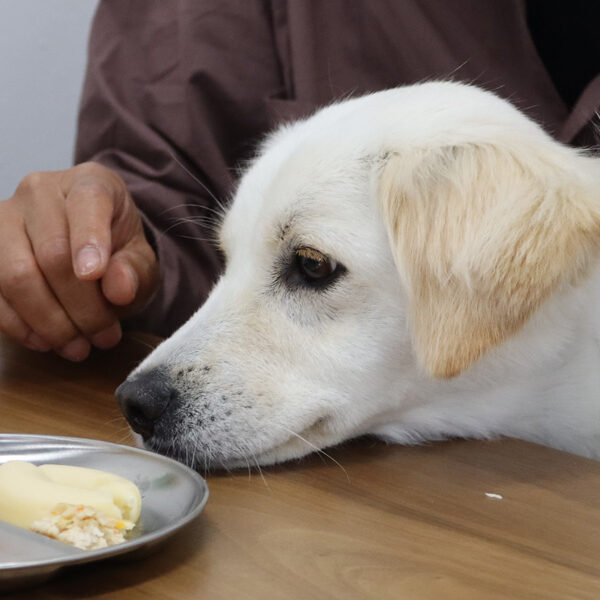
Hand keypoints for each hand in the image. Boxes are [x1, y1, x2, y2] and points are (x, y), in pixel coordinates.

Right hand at [0, 162, 158, 360]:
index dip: (89, 240)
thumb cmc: (118, 253)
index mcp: (90, 183)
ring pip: (15, 275)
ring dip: (49, 322)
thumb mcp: (141, 261)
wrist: (91, 254)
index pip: (87, 203)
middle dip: (80, 306)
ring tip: (78, 347)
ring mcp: (5, 218)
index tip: (95, 276)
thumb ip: (135, 271)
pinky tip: (46, 341)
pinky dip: (19, 325)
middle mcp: (41, 191)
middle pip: (52, 252)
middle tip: (104, 337)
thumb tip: (119, 288)